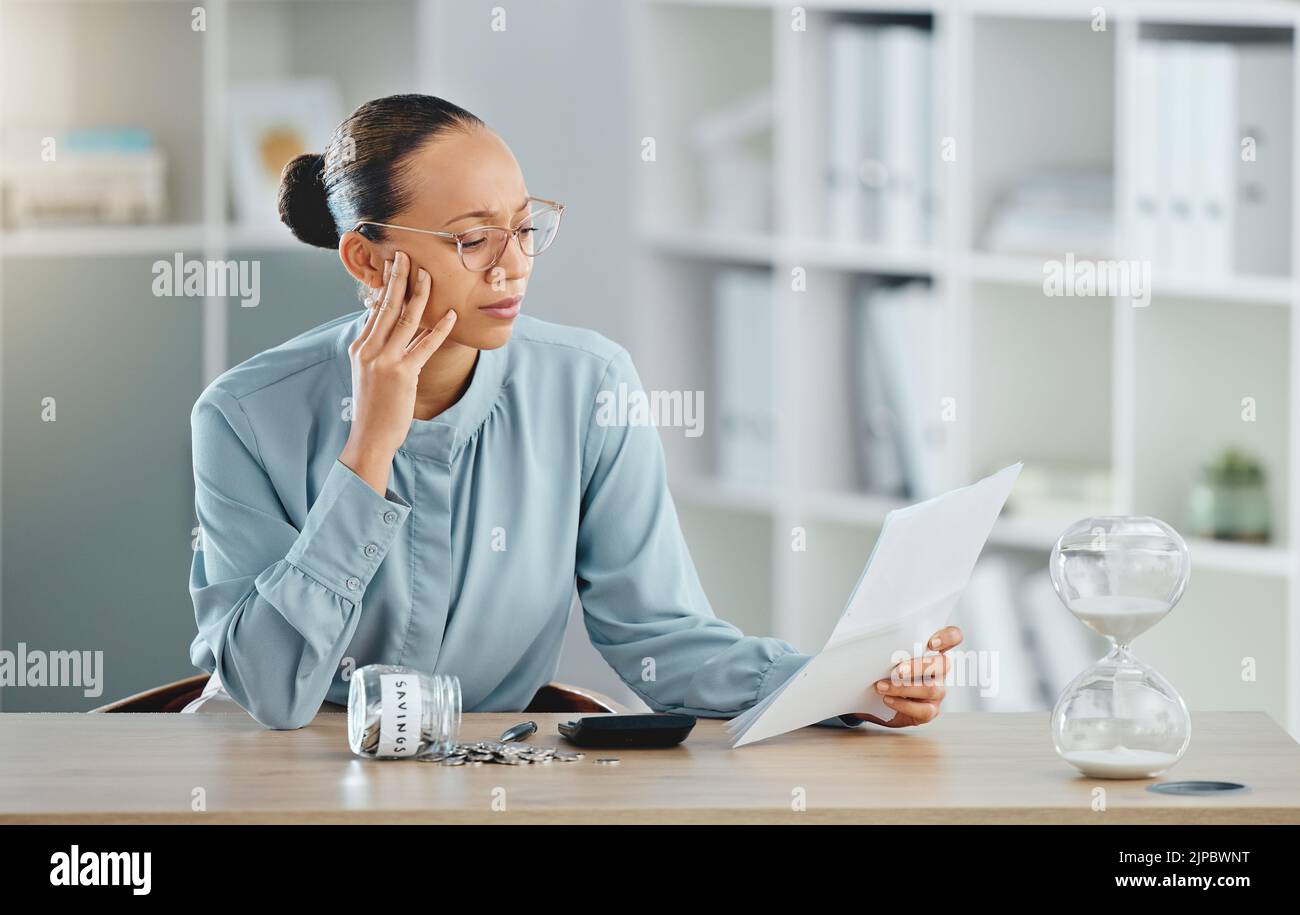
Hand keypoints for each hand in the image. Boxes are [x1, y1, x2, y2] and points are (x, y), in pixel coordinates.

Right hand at [339, 250, 456, 494]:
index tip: (394, 265)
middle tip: (406, 255)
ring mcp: (384, 361)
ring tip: (428, 275)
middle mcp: (369, 350)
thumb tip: (390, 328)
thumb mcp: (368, 373)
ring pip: (404, 320)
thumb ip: (378, 349)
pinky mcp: (402, 374)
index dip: (386, 285)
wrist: (370, 436)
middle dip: (398, 278)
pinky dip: (439, 329)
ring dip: (419, 294)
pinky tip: (451, 315)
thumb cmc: (374, 406)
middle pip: (386, 306)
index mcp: (360, 347)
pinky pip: (424, 345)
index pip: (375, 310)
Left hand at [844, 626, 961, 727]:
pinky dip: (903, 705)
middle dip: (918, 666)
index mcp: (933, 650)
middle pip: (943, 664)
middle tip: (897, 670)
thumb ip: (887, 643)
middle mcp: (940, 670)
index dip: (948, 637)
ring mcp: (938, 690)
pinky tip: (887, 699)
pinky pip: (924, 710)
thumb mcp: (886, 654)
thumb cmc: (882, 669)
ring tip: (881, 686)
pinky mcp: (930, 710)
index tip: (930, 643)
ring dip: (904, 687)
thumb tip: (868, 634)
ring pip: (932, 689)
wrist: (875, 698)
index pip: (954, 636)